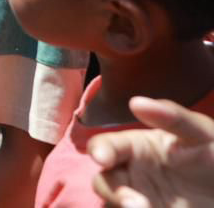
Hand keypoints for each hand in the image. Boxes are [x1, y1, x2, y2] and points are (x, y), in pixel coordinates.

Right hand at [91, 96, 213, 207]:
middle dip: (113, 191)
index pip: (106, 146)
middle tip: (136, 205)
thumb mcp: (201, 133)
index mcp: (135, 147)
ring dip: (121, 205)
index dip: (100, 150)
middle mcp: (130, 172)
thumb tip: (136, 102)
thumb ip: (173, 117)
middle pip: (103, 180)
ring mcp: (137, 198)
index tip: (103, 158)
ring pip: (111, 202)